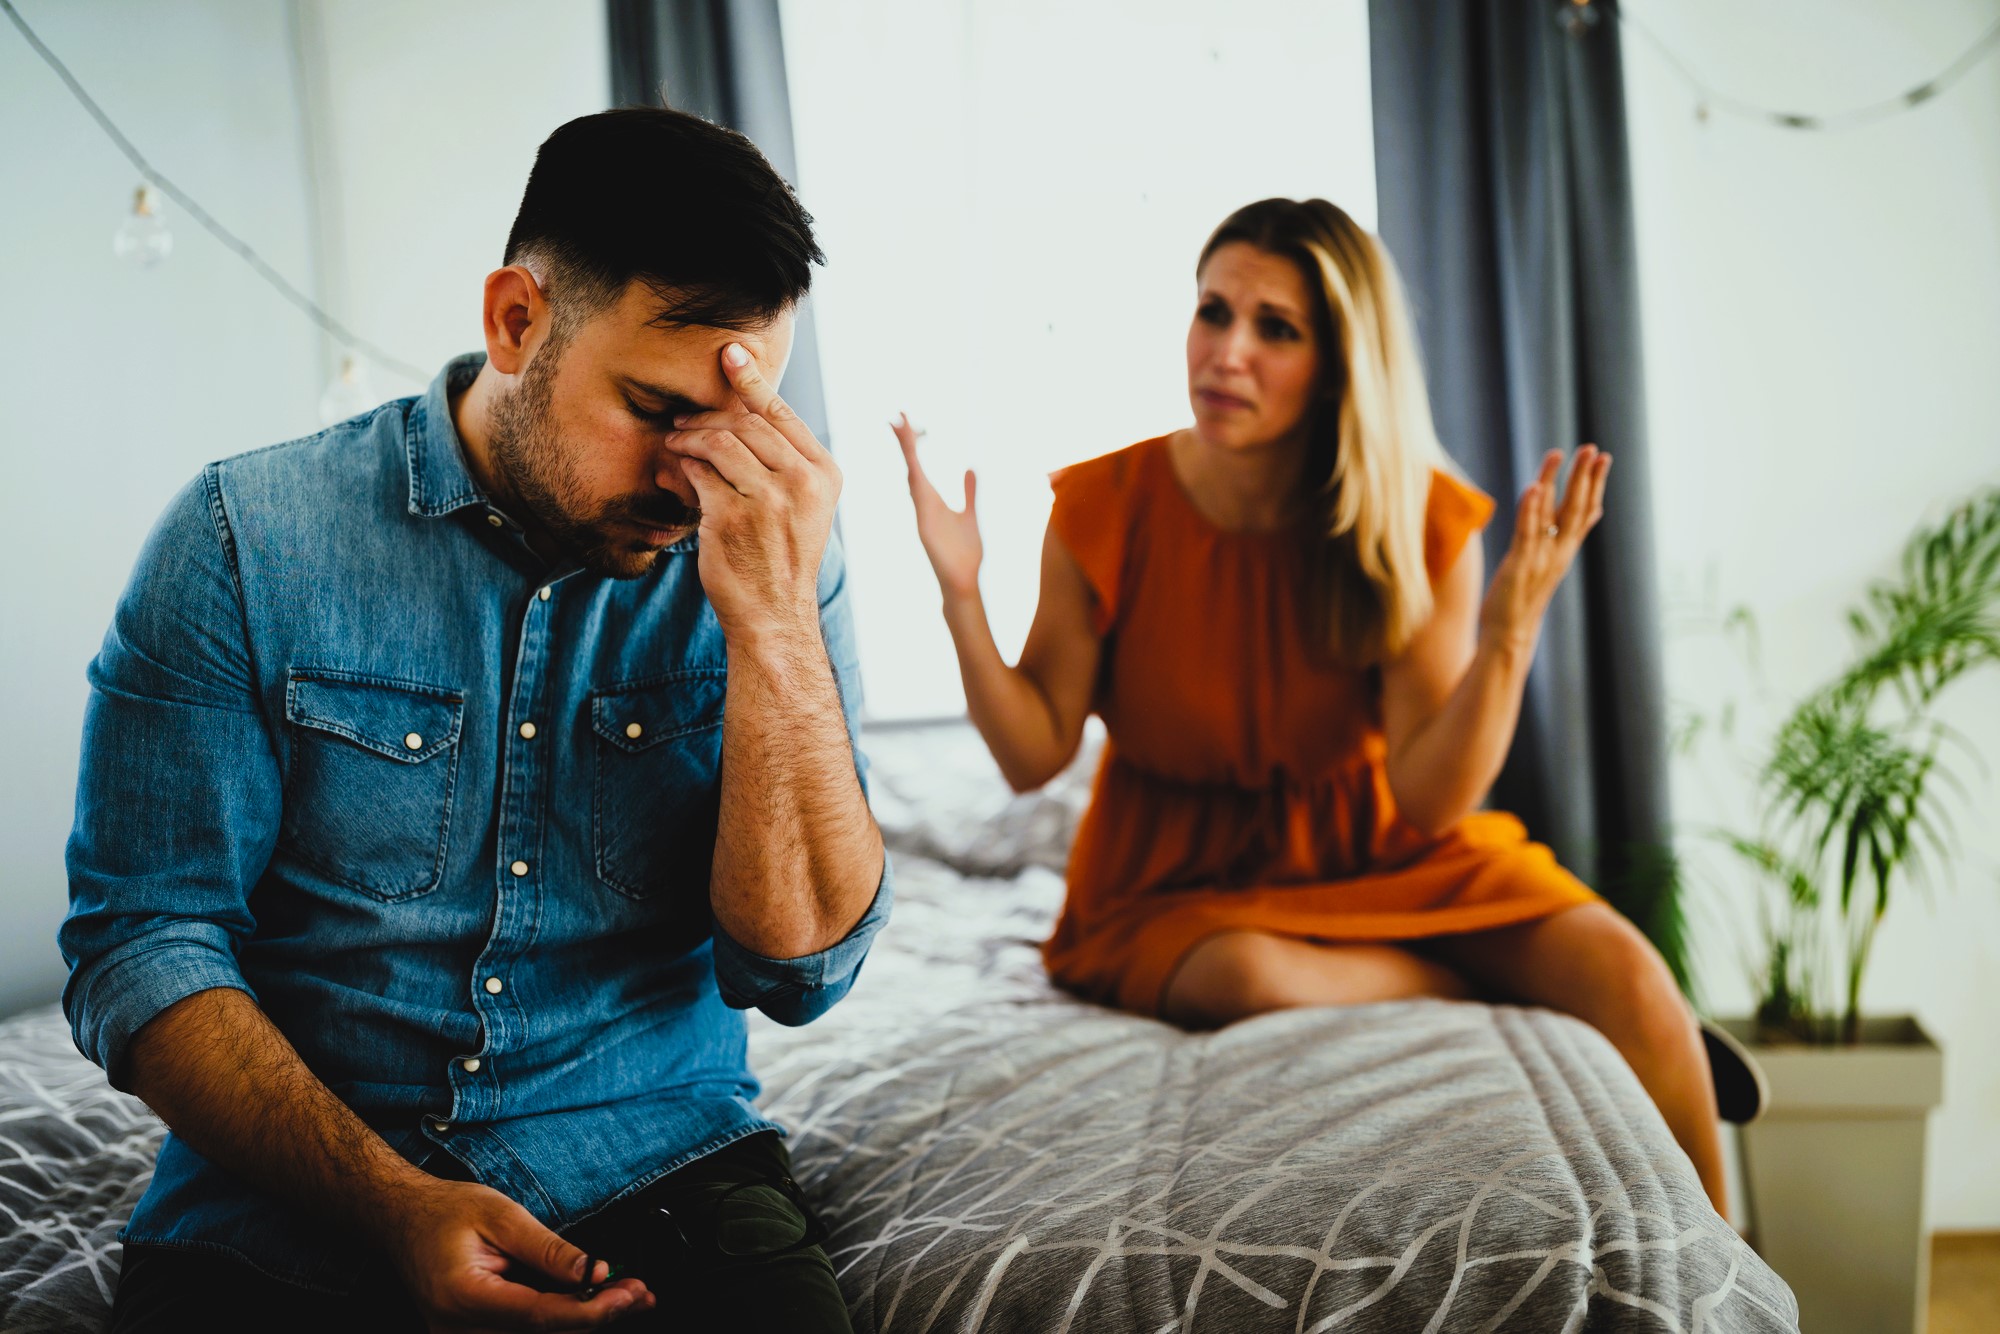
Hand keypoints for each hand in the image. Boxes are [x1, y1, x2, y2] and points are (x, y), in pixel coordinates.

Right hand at [376, 1176, 653, 1332]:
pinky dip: (563, 1319)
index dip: (591, 1310)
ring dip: (586, 1321)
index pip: (540, 1317)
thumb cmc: (445, 1212)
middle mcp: (460, 1331)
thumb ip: (549, 1249)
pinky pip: (526, 1332)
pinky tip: (596, 1303)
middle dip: (598, 1316)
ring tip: (629, 1295)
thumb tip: (594, 1272)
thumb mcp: (502, 1216)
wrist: (402, 1220)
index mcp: (465, 1297)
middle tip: (640, 1292)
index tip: (627, 1293)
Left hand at [665, 344, 841, 650]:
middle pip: (747, 424)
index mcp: (825, 474)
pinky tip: (671, 470)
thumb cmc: (781, 558)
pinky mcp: (733, 517)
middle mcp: (803, 483)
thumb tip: (737, 415)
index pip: (782, 414)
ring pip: (719, 443)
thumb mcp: (801, 507)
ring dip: (689, 438)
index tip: (729, 354)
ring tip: (674, 443)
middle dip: (708, 417)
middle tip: (683, 420)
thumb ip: (782, 463)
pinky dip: (680, 466)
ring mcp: (769, 500)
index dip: (752, 380)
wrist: (775, 615)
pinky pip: (698, 473)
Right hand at [891, 412, 981, 599]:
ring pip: (913, 480)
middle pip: (910, 467)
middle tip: (897, 417)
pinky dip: (916, 487)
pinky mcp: (926, 530)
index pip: (917, 465)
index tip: (905, 419)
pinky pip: (920, 504)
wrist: (963, 581)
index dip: (912, 443)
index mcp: (932, 500)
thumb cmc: (964, 552)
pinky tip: (914, 471)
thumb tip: (971, 468)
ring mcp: (923, 516)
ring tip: (902, 432)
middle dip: (905, 443)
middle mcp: (924, 504)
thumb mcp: (970, 514)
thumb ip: (969, 492)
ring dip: (908, 457)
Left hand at [1480, 445, 1610, 652]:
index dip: (1596, 484)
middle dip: (1585, 476)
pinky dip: (1531, 509)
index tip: (1604, 457)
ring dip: (1555, 482)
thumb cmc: (1525, 595)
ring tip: (1559, 454)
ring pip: (1553, 514)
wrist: (1510, 633)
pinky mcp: (1521, 564)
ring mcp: (1542, 557)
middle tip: (1593, 448)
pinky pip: (1528, 531)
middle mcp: (1559, 551)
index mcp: (1566, 549)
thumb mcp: (1550, 562)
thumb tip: (1593, 512)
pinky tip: (1533, 487)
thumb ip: (1566, 536)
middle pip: (1577, 508)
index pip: (1587, 511)